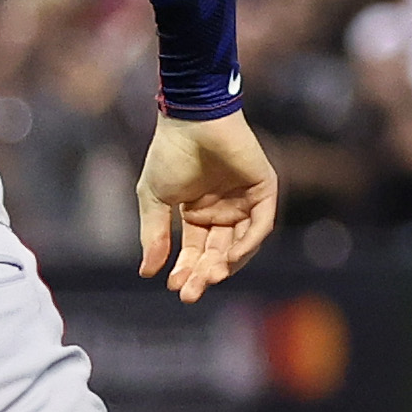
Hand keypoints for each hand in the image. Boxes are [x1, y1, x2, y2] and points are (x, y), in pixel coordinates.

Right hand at [137, 111, 279, 298]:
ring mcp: (245, 201)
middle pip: (218, 253)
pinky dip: (248, 243)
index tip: (174, 286)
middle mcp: (223, 210)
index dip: (186, 269)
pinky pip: (261, 224)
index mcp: (198, 213)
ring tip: (209, 277)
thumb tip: (147, 273)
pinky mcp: (263, 189)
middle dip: (204, 274)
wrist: (191, 120)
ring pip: (241, 243)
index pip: (195, 251)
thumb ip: (155, 234)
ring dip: (226, 264)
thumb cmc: (170, 153)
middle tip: (191, 292)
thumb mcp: (154, 198)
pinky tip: (230, 257)